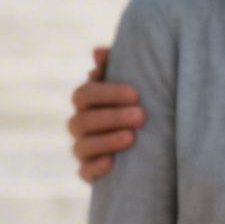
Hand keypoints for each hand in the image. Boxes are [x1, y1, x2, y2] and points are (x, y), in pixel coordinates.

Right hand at [67, 45, 143, 181]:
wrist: (146, 143)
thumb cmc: (134, 104)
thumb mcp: (128, 83)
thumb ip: (114, 66)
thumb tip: (98, 51)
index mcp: (85, 101)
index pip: (85, 94)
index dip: (108, 93)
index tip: (135, 94)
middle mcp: (78, 124)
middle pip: (83, 120)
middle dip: (112, 117)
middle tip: (141, 116)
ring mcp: (82, 149)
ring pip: (82, 146)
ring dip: (106, 141)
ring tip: (131, 138)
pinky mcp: (89, 172)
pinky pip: (85, 172)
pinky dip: (95, 168)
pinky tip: (112, 163)